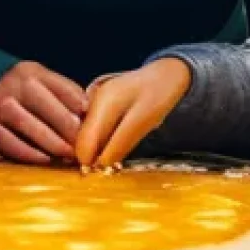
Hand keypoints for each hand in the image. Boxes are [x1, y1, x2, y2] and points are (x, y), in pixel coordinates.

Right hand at [0, 61, 87, 164]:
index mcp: (33, 73)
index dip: (81, 108)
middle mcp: (15, 87)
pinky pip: (12, 144)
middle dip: (71, 131)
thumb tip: (90, 114)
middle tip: (84, 146)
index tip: (94, 123)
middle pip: (51, 110)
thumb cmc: (20, 89)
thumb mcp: (40, 81)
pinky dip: (31, 154)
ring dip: (55, 145)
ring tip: (69, 155)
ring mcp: (0, 107)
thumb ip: (64, 93)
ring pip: (33, 128)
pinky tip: (46, 159)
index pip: (63, 89)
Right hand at [74, 58, 191, 167]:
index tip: (101, 175)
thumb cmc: (160, 94)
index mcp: (102, 102)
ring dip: (98, 150)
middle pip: (82, 138)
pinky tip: (116, 144)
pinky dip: (103, 141)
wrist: (167, 73)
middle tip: (111, 169)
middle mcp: (93, 101)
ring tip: (116, 156)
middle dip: (92, 157)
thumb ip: (121, 142)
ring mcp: (95, 102)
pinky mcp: (100, 107)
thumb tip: (102, 166)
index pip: (84, 141)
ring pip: (88, 135)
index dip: (88, 162)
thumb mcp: (145, 120)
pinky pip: (95, 129)